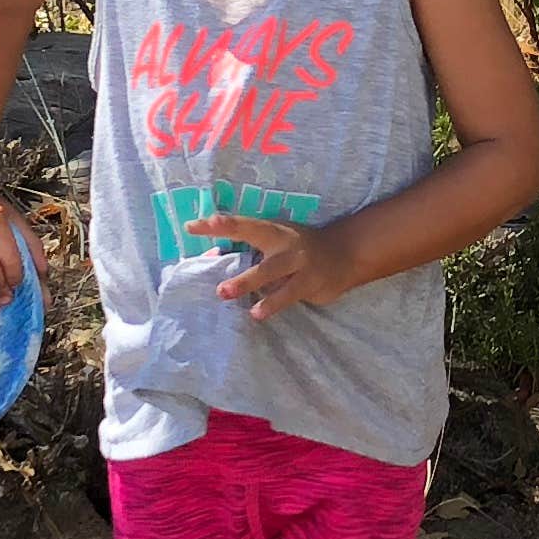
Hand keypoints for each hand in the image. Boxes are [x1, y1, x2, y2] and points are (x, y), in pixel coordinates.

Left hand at [187, 210, 363, 319]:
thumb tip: (211, 259)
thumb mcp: (276, 240)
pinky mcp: (312, 284)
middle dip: (243, 276)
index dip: (217, 226)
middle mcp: (287, 247)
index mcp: (273, 231)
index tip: (191, 226)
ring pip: (276, 277)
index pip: (241, 226)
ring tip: (239, 303)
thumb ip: (249, 249)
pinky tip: (259, 313)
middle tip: (220, 290)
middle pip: (262, 256)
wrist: (346, 253)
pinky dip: (274, 303)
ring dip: (257, 290)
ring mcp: (301, 266)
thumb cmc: (299, 247)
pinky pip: (290, 294)